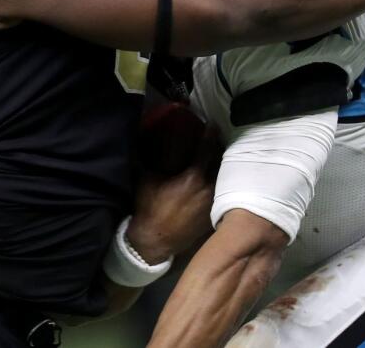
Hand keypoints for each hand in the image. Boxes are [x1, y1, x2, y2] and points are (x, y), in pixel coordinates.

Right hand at [127, 107, 222, 262]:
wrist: (155, 240)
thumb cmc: (149, 207)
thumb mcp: (147, 179)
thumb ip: (149, 158)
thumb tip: (141, 138)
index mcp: (193, 177)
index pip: (206, 149)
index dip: (210, 134)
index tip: (212, 124)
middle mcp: (208, 188)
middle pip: (221, 162)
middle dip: (220, 150)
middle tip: (218, 140)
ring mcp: (213, 202)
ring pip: (223, 178)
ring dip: (221, 168)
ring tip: (219, 159)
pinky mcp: (213, 215)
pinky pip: (221, 194)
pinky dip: (220, 185)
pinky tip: (216, 181)